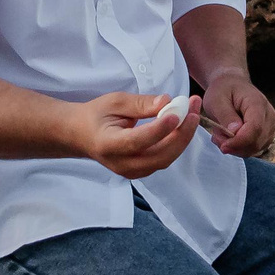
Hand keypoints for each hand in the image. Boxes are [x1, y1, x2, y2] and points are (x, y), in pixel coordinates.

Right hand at [71, 92, 202, 178]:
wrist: (82, 136)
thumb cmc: (96, 116)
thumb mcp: (115, 102)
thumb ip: (141, 104)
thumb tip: (167, 102)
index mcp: (108, 145)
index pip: (138, 141)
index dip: (159, 129)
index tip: (176, 112)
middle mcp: (121, 164)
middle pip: (159, 156)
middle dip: (181, 134)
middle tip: (193, 110)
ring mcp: (132, 172)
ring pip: (165, 159)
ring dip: (183, 137)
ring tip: (192, 113)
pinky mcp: (141, 171)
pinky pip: (164, 159)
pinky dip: (176, 143)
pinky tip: (183, 124)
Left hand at [197, 74, 274, 156]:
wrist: (231, 85)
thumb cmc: (223, 90)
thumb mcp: (216, 99)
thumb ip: (226, 115)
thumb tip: (235, 132)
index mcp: (257, 103)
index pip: (255, 128)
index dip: (239, 141)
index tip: (223, 146)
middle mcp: (269, 115)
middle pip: (257, 142)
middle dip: (235, 146)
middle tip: (217, 137)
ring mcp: (270, 126)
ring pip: (256, 148)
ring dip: (236, 148)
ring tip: (221, 135)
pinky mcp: (266, 134)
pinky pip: (254, 149)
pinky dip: (240, 149)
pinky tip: (229, 139)